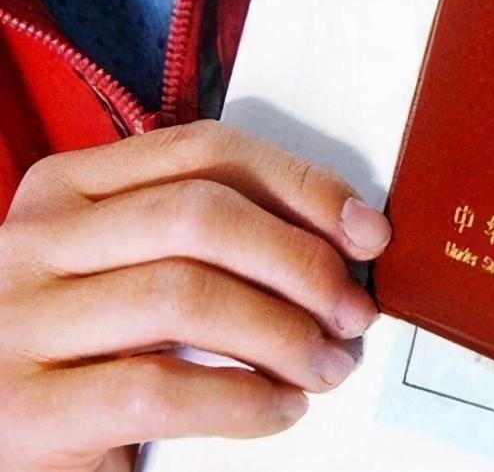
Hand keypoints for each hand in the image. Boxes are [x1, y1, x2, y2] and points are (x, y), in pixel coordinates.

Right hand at [0, 121, 389, 471]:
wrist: (6, 433)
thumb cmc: (86, 353)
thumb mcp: (131, 272)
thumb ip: (211, 241)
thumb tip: (347, 236)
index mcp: (68, 191)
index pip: (203, 152)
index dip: (302, 187)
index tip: (365, 232)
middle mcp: (33, 243)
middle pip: (200, 216)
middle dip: (301, 262)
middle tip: (353, 313)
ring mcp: (16, 323)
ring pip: (183, 295)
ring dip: (283, 333)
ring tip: (326, 366)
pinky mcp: (24, 410)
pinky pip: (157, 389)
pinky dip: (241, 400)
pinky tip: (277, 409)